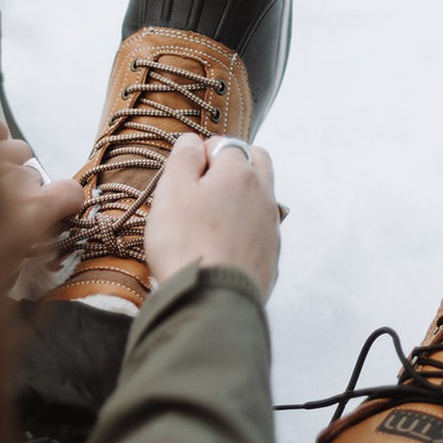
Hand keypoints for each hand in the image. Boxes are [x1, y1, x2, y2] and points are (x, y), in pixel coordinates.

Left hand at [0, 111, 81, 255]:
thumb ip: (23, 247)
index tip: (58, 209)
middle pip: (34, 178)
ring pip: (17, 151)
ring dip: (6, 165)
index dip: (65, 202)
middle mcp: (16, 179)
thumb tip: (33, 235)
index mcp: (30, 213)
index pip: (69, 195)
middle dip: (22, 193)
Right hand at [146, 134, 279, 296]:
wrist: (212, 300)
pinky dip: (244, 229)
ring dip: (239, 198)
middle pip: (255, 162)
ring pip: (260, 197)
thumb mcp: (172, 191)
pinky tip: (222, 246)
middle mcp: (263, 194)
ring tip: (209, 219)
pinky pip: (260, 230)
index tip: (183, 177)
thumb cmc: (186, 243)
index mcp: (239, 172)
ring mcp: (270, 227)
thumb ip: (183, 158)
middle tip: (201, 189)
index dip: (200, 155)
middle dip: (231, 166)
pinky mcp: (270, 257)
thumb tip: (193, 141)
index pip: (225, 144)